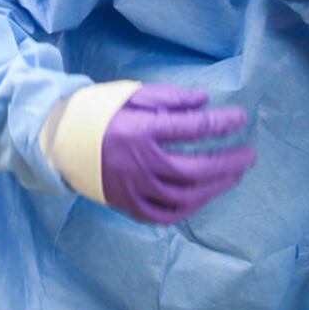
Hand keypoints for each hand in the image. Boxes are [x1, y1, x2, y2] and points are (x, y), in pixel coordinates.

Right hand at [100, 84, 255, 223]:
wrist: (59, 141)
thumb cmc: (97, 114)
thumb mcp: (129, 95)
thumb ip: (167, 98)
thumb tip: (203, 102)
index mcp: (140, 131)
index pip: (192, 128)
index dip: (221, 123)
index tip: (241, 118)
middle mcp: (141, 163)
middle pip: (195, 168)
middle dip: (228, 162)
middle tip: (249, 155)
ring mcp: (135, 189)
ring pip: (185, 195)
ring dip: (215, 186)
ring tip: (233, 175)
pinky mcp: (128, 205)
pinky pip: (165, 214)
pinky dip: (189, 207)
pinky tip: (203, 196)